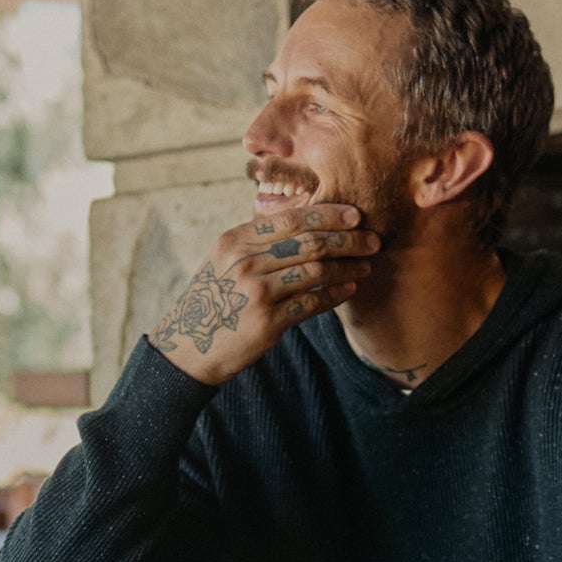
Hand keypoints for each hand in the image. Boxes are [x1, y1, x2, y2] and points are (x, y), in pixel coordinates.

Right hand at [149, 203, 377, 386]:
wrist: (189, 347)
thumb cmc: (214, 300)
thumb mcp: (225, 261)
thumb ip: (258, 241)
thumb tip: (303, 222)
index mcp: (236, 241)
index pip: (291, 218)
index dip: (328, 214)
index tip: (355, 214)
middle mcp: (246, 262)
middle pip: (309, 242)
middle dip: (348, 239)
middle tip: (372, 240)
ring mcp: (257, 292)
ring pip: (316, 271)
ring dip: (347, 268)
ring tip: (365, 267)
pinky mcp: (267, 322)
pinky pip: (311, 303)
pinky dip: (334, 295)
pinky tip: (348, 290)